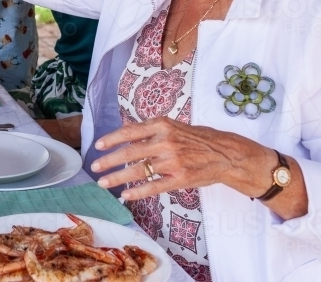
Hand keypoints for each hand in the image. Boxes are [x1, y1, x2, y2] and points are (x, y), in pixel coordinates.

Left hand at [90, 118, 274, 201]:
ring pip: (138, 171)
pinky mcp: (180, 178)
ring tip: (103, 182)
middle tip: (95, 166)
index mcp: (162, 125)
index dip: (112, 139)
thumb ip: (150, 130)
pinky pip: (154, 186)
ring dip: (117, 178)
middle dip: (109, 160)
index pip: (130, 131)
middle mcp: (165, 142)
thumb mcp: (173, 126)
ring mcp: (172, 161)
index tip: (98, 145)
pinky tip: (125, 195)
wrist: (225, 154)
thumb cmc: (197, 138)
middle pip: (130, 152)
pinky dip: (137, 191)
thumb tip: (125, 132)